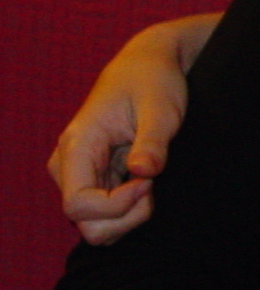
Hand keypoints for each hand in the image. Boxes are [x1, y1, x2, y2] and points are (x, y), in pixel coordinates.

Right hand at [49, 13, 214, 243]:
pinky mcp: (95, 179)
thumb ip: (153, 141)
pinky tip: (148, 182)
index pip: (78, 206)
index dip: (116, 207)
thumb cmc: (153, 81)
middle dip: (125, 218)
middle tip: (154, 185)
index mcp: (76, 147)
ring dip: (129, 215)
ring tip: (152, 181)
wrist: (148, 65)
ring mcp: (80, 175)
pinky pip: (107, 213)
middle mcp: (69, 166)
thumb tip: (144, 172)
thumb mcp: (161, 107)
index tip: (150, 182)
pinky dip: (131, 208)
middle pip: (86, 224)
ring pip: (96, 225)